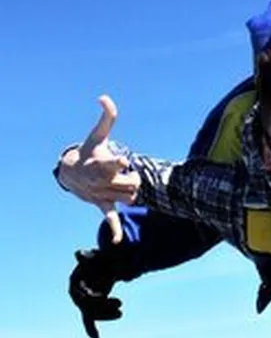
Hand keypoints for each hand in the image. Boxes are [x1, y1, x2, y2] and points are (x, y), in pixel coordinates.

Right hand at [57, 95, 139, 241]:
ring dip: (132, 193)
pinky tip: (117, 240)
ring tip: (124, 184)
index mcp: (102, 163)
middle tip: (128, 173)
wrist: (70, 171)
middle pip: (129, 183)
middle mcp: (102, 180)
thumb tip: (103, 97)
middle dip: (133, 179)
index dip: (119, 162)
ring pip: (129, 197)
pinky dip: (113, 229)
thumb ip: (107, 116)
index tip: (124, 160)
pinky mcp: (102, 204)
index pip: (113, 163)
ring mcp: (102, 194)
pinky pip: (109, 218)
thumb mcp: (97, 134)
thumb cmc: (88, 150)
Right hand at [68, 249, 123, 337]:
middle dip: (104, 308)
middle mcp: (76, 289)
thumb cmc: (106, 255)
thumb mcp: (103, 254)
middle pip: (87, 305)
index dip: (98, 299)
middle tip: (121, 305)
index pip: (84, 294)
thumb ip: (93, 255)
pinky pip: (87, 318)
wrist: (109, 258)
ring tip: (121, 313)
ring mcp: (82, 297)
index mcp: (76, 278)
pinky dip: (91, 328)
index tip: (113, 300)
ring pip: (90, 312)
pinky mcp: (88, 303)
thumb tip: (77, 252)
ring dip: (105, 315)